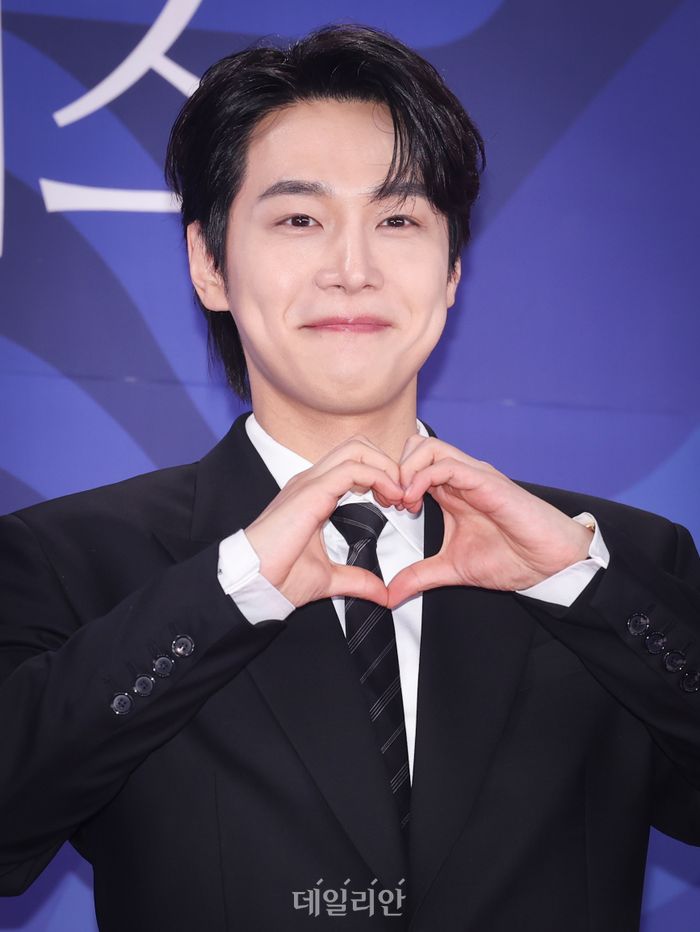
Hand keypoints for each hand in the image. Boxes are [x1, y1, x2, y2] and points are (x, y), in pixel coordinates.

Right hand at [245, 437, 403, 607]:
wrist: (254, 584)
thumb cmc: (279, 578)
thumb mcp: (329, 578)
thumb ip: (357, 580)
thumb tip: (381, 592)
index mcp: (314, 493)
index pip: (354, 463)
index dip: (382, 476)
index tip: (398, 503)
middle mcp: (312, 481)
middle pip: (358, 447)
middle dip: (388, 464)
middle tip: (403, 494)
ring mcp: (310, 482)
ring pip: (357, 449)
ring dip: (386, 467)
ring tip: (400, 493)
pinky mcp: (311, 491)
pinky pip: (353, 468)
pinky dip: (379, 476)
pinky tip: (391, 496)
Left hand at [386, 436, 593, 607]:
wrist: (551, 563)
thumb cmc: (513, 558)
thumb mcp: (453, 569)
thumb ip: (420, 576)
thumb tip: (391, 594)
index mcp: (450, 491)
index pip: (410, 465)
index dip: (390, 481)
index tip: (385, 508)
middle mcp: (460, 477)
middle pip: (413, 446)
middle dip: (392, 470)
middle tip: (389, 501)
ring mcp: (473, 475)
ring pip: (426, 447)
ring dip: (404, 471)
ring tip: (401, 502)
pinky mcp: (486, 481)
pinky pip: (446, 465)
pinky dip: (421, 478)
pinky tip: (414, 502)